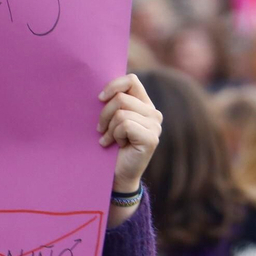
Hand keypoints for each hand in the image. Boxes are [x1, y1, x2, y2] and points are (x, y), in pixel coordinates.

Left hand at [99, 72, 160, 191]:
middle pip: (121, 97)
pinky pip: (125, 125)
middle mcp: (153, 113)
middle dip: (104, 114)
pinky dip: (115, 135)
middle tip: (101, 129)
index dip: (113, 86)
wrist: (117, 174)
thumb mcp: (111, 120)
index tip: (99, 98)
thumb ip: (113, 102)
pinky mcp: (151, 138)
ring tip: (109, 139)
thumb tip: (101, 90)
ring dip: (109, 128)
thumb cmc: (111, 146)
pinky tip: (118, 145)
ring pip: (121, 112)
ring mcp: (155, 126)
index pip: (131, 81)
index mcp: (145, 105)